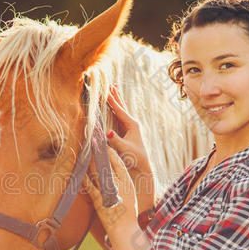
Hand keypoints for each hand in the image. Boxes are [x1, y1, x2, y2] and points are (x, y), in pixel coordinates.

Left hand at [83, 147, 137, 237]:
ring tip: (83, 152)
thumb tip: (115, 172)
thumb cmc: (127, 213)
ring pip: (96, 171)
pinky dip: (83, 177)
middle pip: (106, 163)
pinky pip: (89, 185)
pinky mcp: (98, 200)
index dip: (110, 151)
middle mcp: (118, 184)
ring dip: (89, 161)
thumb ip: (123, 182)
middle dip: (98, 151)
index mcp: (128, 182)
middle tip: (91, 141)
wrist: (124, 229)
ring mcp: (108, 191)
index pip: (118, 162)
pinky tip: (79, 171)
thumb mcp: (130, 194)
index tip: (103, 143)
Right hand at [106, 85, 155, 212]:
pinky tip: (114, 105)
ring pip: (120, 110)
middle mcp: (132, 124)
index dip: (112, 100)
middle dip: (115, 95)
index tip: (106, 90)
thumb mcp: (124, 150)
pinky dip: (115, 108)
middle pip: (121, 106)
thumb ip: (116, 141)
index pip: (119, 110)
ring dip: (116, 99)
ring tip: (112, 88)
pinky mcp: (126, 132)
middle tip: (110, 82)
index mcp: (132, 125)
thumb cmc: (134, 159)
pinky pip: (119, 116)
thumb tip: (107, 133)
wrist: (142, 167)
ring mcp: (129, 127)